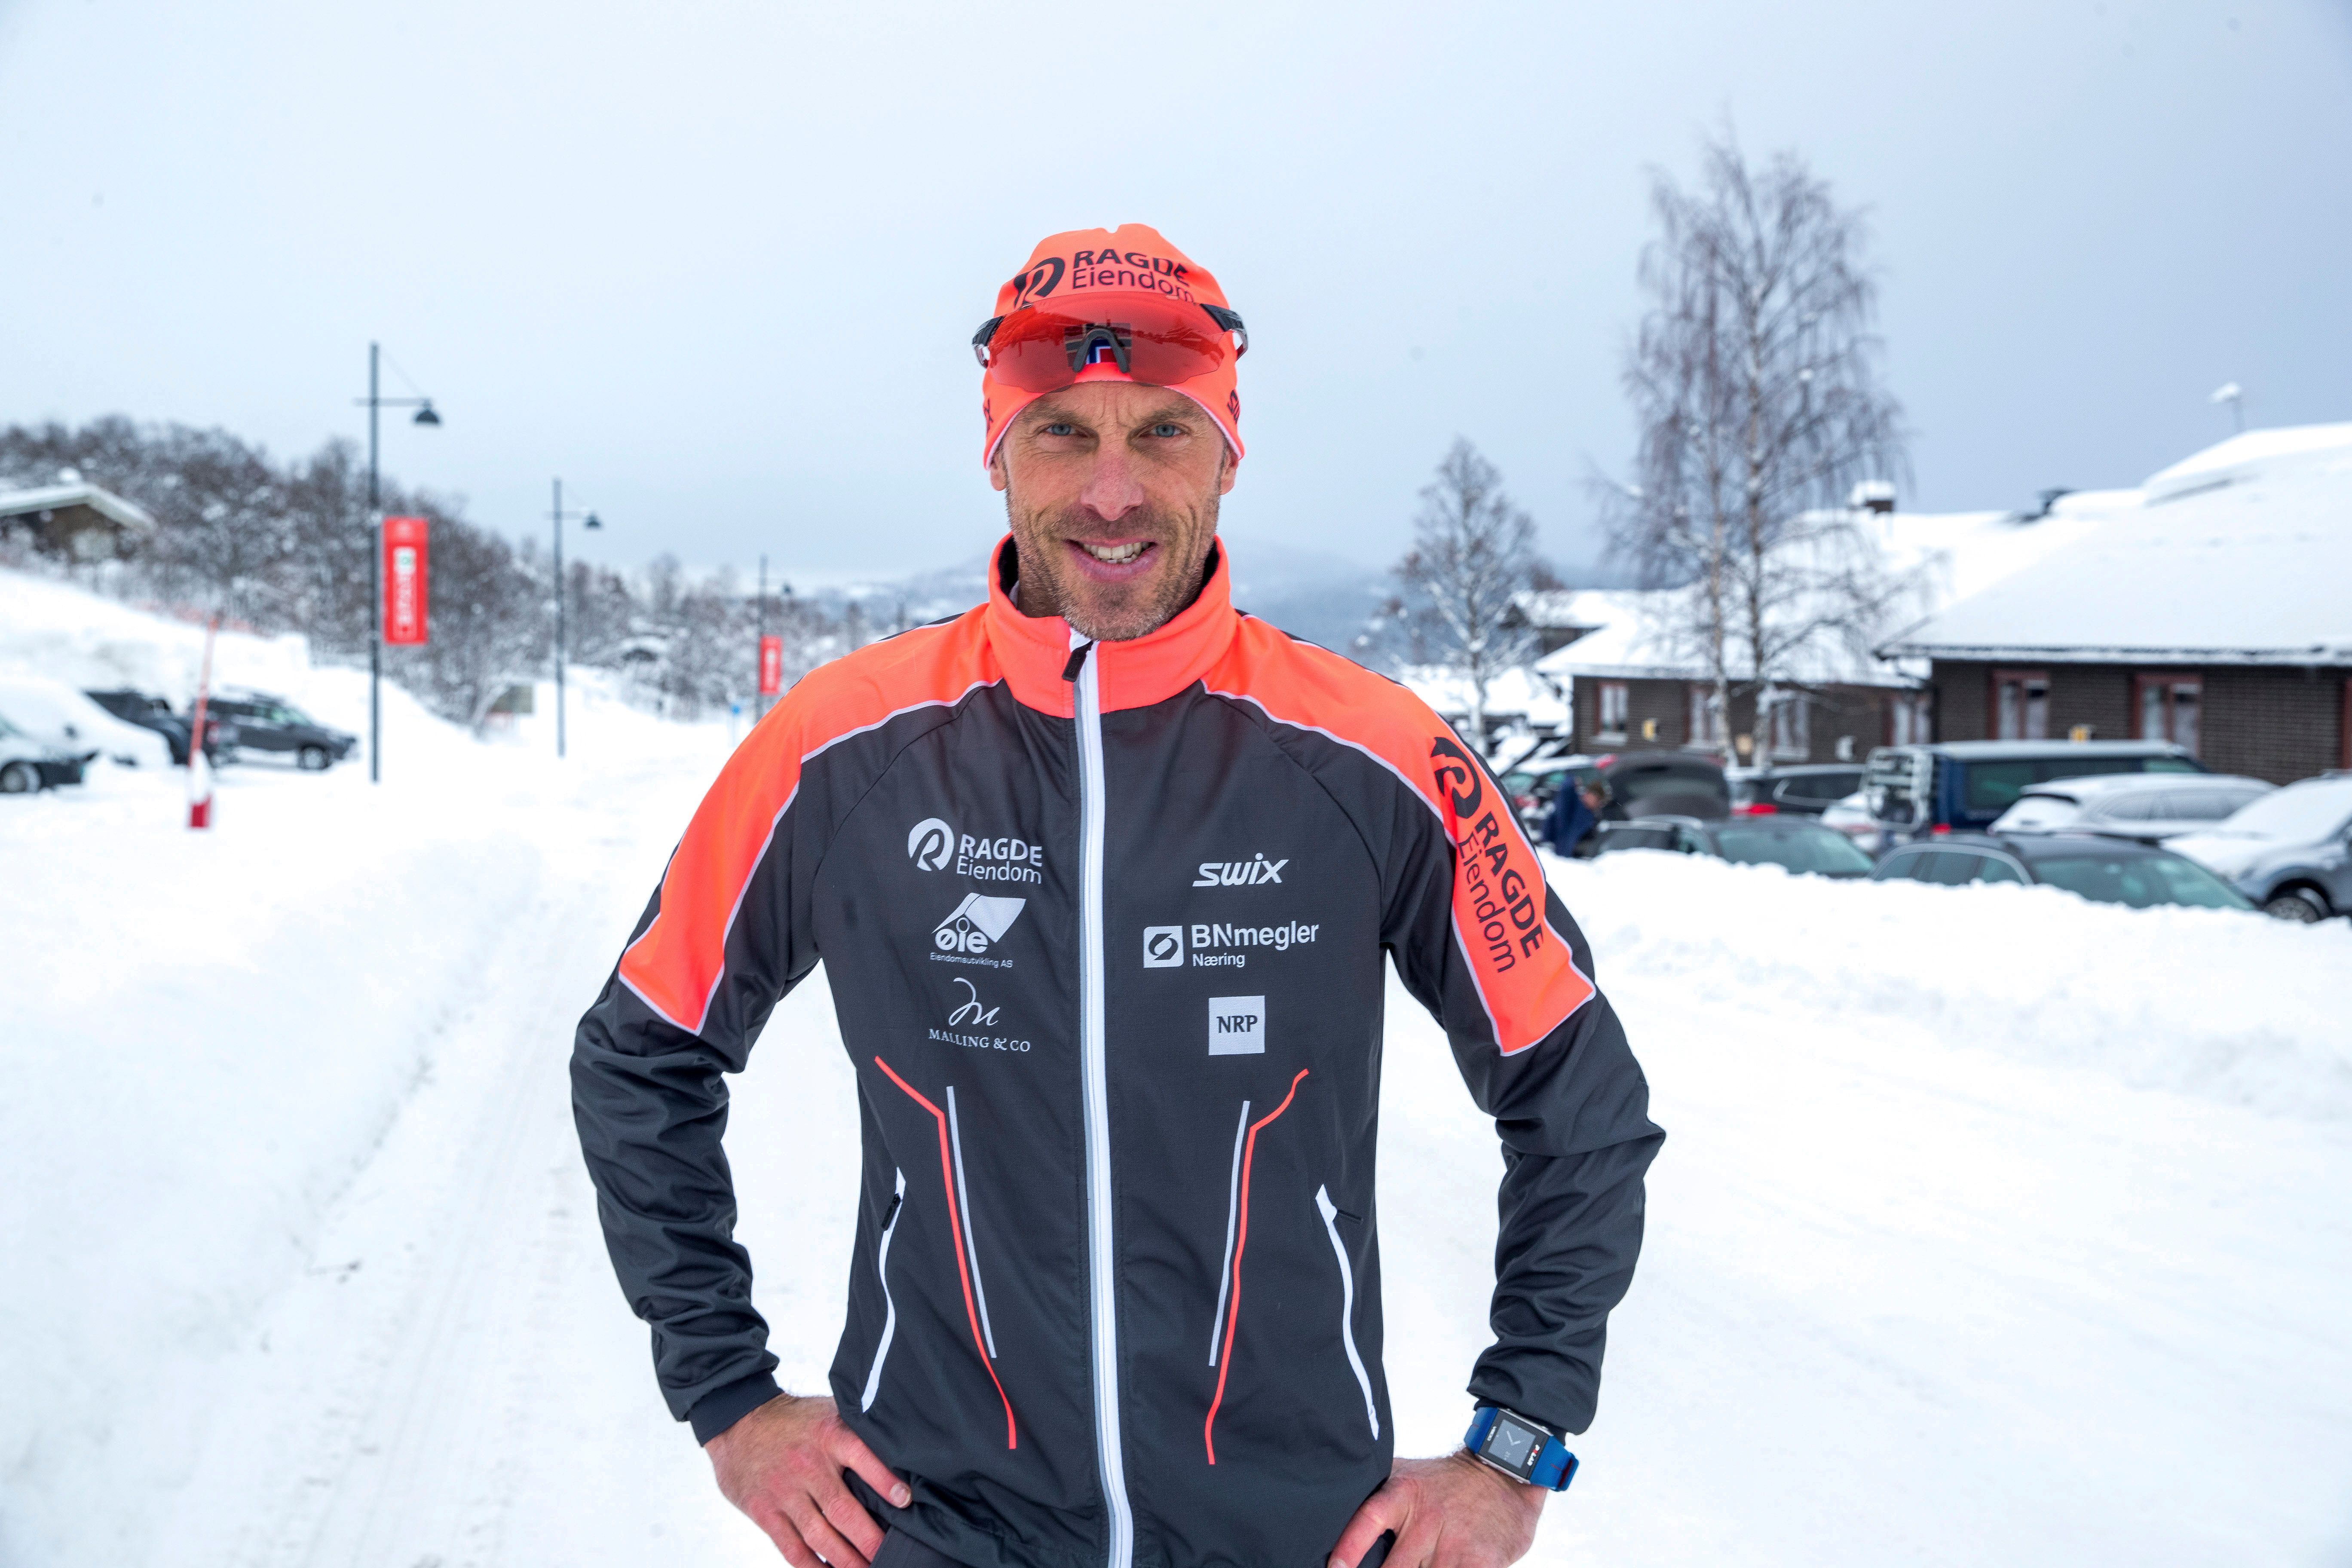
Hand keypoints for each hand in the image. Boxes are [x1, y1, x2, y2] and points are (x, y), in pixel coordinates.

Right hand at [705, 1392, 910, 1567]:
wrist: (738, 1421)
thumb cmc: (793, 1420)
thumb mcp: (827, 1412)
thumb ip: (855, 1431)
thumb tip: (897, 1448)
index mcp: (828, 1436)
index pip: (862, 1456)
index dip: (884, 1480)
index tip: (905, 1501)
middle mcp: (807, 1465)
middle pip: (842, 1510)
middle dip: (869, 1539)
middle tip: (889, 1555)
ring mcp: (784, 1491)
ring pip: (819, 1536)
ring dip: (845, 1560)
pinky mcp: (764, 1511)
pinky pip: (791, 1547)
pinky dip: (811, 1566)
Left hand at [1329, 1451, 1545, 1567]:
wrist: (1503, 1474)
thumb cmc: (1447, 1482)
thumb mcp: (1406, 1475)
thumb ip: (1374, 1494)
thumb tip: (1333, 1504)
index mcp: (1403, 1495)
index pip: (1368, 1519)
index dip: (1349, 1547)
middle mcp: (1427, 1519)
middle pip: (1394, 1567)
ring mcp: (1454, 1543)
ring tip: (1418, 1566)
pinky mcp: (1481, 1561)